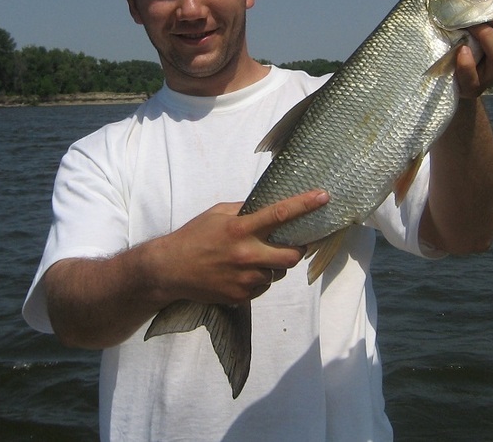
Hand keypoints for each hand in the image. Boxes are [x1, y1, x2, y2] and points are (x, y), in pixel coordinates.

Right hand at [162, 189, 328, 304]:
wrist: (169, 270)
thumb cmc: (193, 236)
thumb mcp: (217, 213)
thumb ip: (244, 209)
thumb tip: (268, 205)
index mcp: (240, 228)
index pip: (280, 214)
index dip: (305, 204)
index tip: (324, 196)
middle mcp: (246, 254)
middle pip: (291, 256)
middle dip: (297, 250)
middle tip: (291, 244)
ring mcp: (244, 278)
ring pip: (277, 274)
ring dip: (273, 266)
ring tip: (253, 259)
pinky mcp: (241, 296)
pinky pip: (262, 288)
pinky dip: (258, 280)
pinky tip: (241, 273)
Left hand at [455, 2, 492, 98]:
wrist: (447, 81)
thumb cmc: (458, 44)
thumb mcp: (468, 25)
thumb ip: (476, 8)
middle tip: (476, 9)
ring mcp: (491, 75)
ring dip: (487, 37)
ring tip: (470, 27)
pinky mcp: (472, 88)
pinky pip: (473, 78)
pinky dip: (467, 65)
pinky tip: (461, 51)